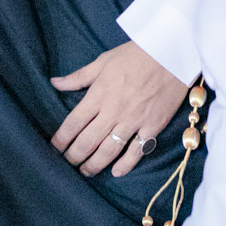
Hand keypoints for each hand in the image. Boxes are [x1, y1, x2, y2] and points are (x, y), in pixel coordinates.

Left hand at [51, 40, 189, 177]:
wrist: (171, 53)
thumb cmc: (135, 55)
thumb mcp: (102, 61)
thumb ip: (78, 77)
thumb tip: (54, 83)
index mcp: (98, 95)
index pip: (73, 123)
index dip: (61, 138)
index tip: (55, 147)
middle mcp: (113, 111)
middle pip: (88, 141)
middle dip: (74, 156)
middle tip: (68, 163)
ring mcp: (133, 121)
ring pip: (109, 150)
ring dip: (95, 165)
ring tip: (86, 172)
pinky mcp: (152, 126)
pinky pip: (137, 151)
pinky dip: (126, 164)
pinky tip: (116, 172)